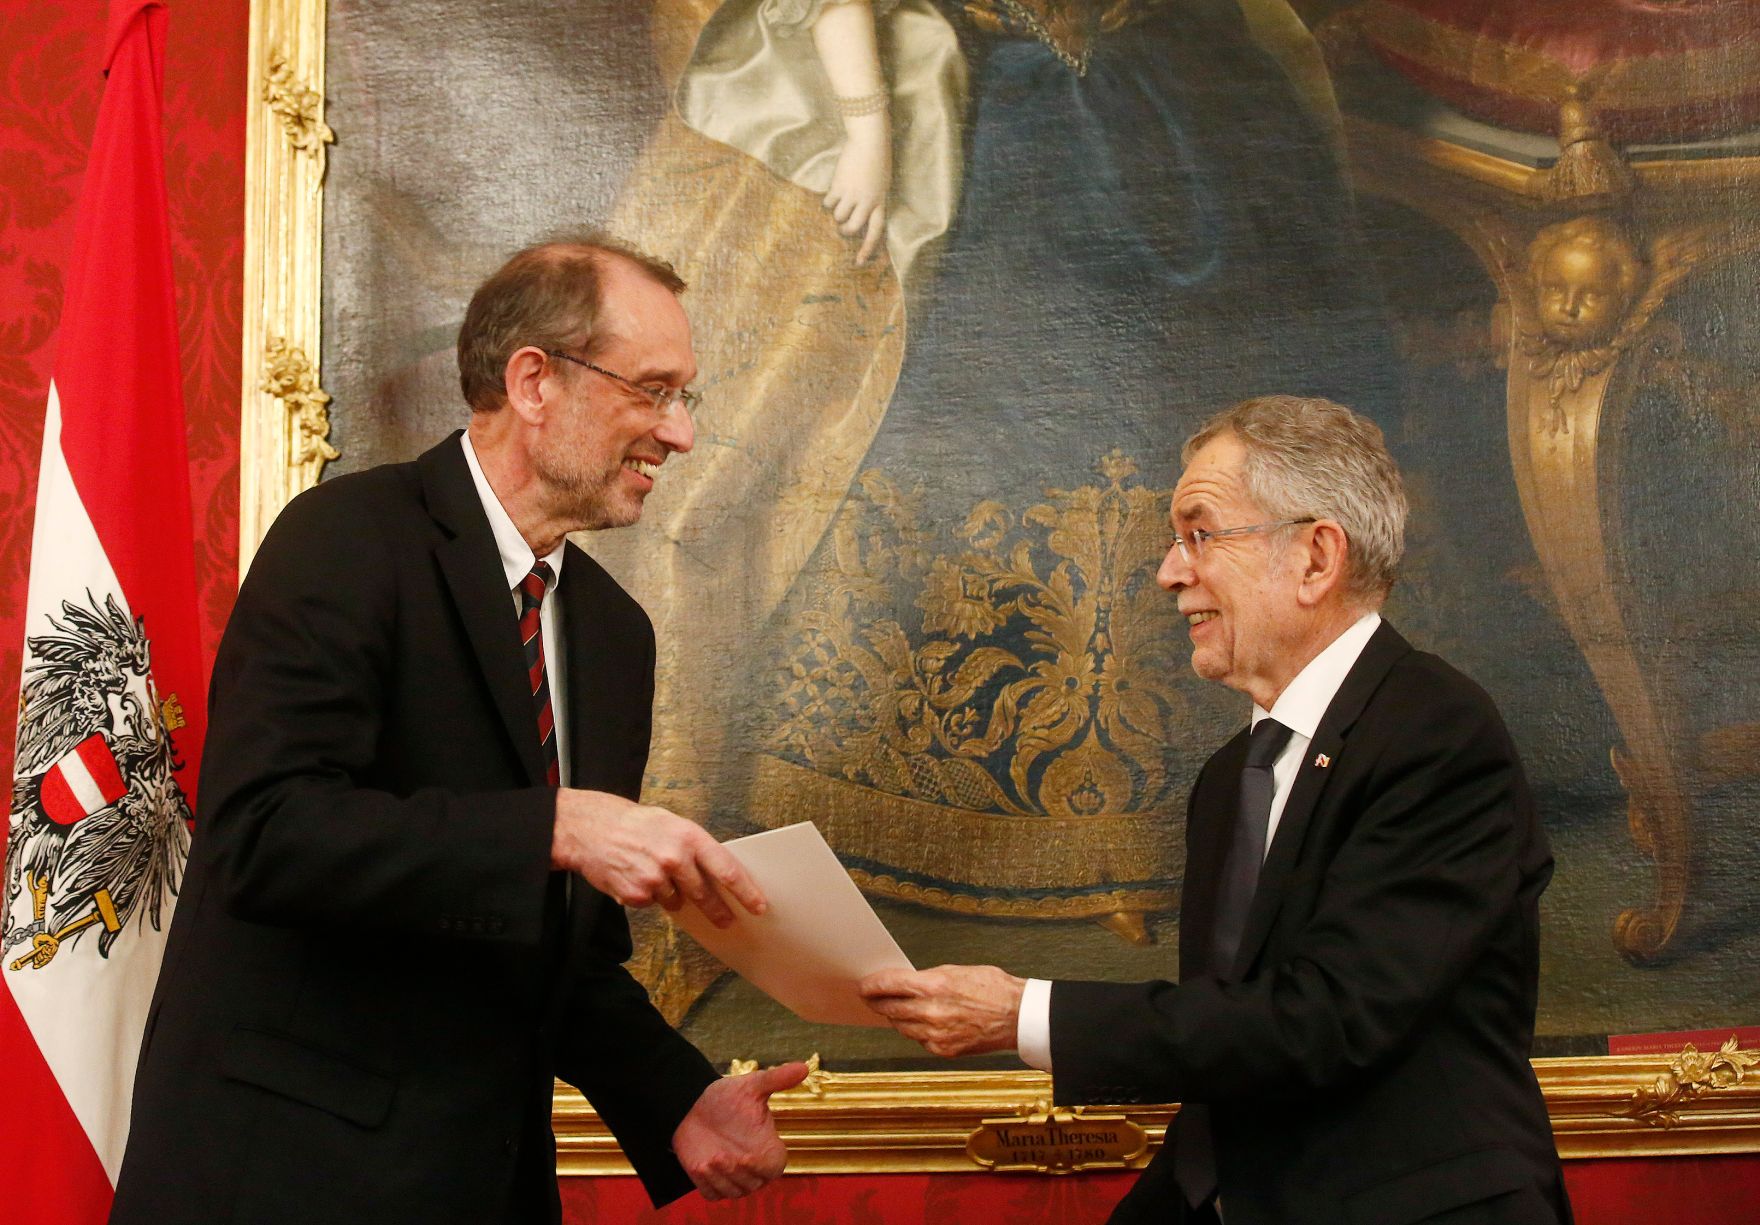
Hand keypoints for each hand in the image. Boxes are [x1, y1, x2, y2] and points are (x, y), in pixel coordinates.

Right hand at [550, 789, 764, 926]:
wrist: (590, 829)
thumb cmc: (633, 824)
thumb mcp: (671, 824)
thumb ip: (694, 847)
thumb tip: (716, 872)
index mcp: (689, 837)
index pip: (727, 869)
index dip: (745, 891)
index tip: (757, 905)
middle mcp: (675, 858)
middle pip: (705, 894)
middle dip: (719, 910)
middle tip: (727, 920)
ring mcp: (655, 879)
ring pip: (676, 900)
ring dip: (671, 894)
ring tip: (653, 872)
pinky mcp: (637, 895)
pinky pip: (652, 903)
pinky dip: (647, 895)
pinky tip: (635, 875)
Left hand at [672, 1062, 808, 1200]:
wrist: (692, 1106)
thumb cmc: (727, 1097)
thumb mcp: (751, 1086)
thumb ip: (777, 1079)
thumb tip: (804, 1067)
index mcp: (767, 1147)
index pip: (774, 1167)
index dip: (762, 1166)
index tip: (746, 1156)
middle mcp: (753, 1166)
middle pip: (753, 1184)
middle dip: (736, 1172)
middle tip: (721, 1155)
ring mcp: (732, 1177)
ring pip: (733, 1191)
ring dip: (721, 1178)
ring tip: (709, 1158)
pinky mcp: (712, 1183)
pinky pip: (713, 1194)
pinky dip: (708, 1184)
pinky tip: (700, 1165)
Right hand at [823, 116, 890, 265]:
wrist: (870, 141)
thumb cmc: (877, 159)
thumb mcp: (881, 183)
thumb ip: (873, 199)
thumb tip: (858, 216)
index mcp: (880, 202)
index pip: (875, 232)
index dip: (867, 248)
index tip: (858, 262)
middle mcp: (867, 202)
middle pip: (852, 228)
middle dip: (844, 230)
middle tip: (840, 226)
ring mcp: (853, 195)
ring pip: (838, 217)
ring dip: (835, 211)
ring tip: (838, 199)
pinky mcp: (839, 186)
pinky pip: (829, 203)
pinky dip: (827, 200)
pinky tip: (831, 191)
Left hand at [859, 964, 1025, 1056]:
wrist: (1017, 1016)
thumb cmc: (992, 988)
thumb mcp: (956, 971)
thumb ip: (928, 979)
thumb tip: (907, 984)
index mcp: (933, 986)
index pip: (888, 985)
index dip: (871, 986)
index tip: (863, 986)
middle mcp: (930, 1011)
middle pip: (889, 1008)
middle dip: (878, 1002)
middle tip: (872, 998)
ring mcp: (935, 1034)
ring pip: (901, 1027)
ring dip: (897, 1017)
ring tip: (899, 1009)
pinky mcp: (943, 1050)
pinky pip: (918, 1040)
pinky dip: (917, 1032)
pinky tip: (924, 1023)